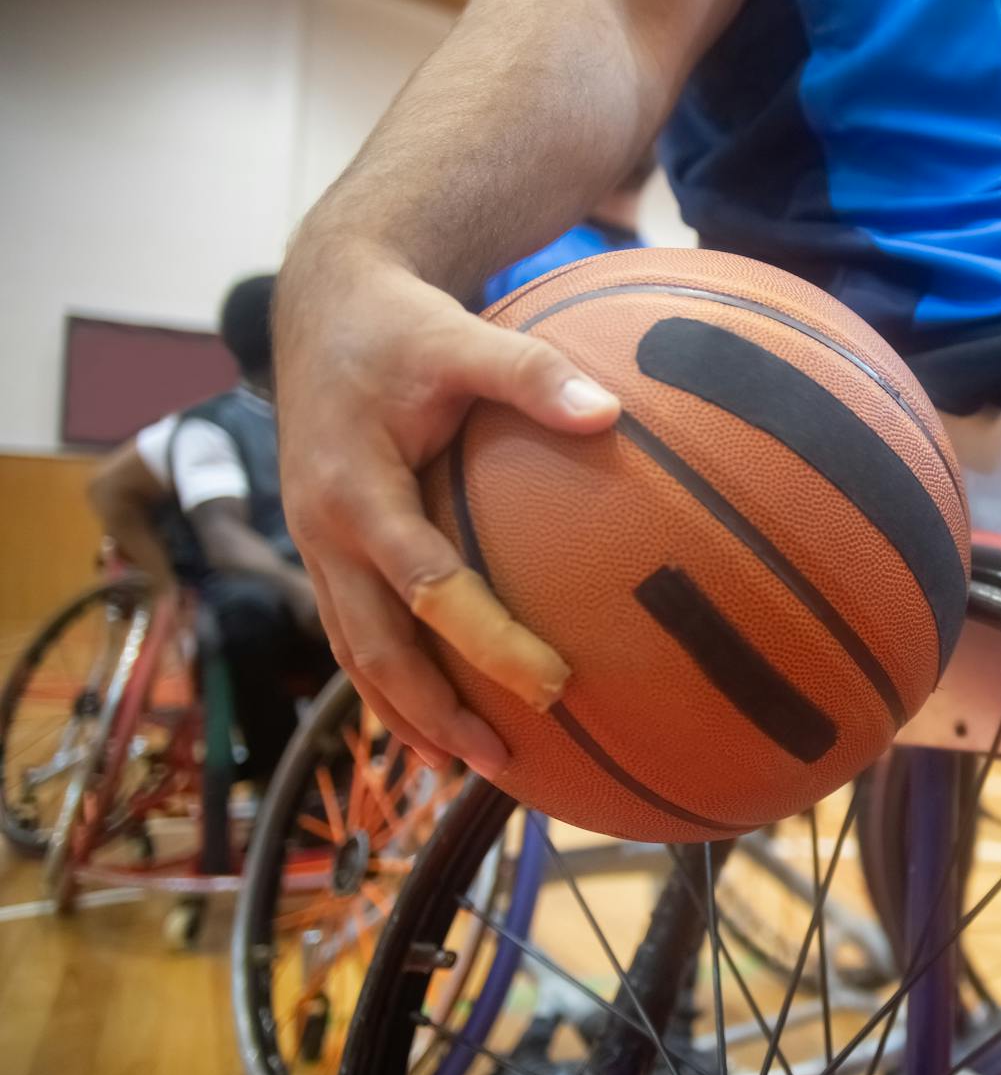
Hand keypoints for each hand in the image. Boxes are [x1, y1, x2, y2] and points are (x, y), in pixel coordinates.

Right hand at [275, 237, 620, 777]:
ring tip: (467, 768)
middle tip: (504, 762)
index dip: (485, 640)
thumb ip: (531, 371)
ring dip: (408, 715)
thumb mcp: (461, 335)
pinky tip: (441, 716)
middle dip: (435, 711)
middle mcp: (325, 530)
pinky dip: (393, 681)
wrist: (322, 307)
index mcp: (356, 488)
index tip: (554, 682)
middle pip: (374, 648)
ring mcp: (316, 546)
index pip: (425, 586)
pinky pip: (354, 631)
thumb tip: (610, 409)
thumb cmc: (400, 325)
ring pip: (354, 654)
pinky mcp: (326, 550)